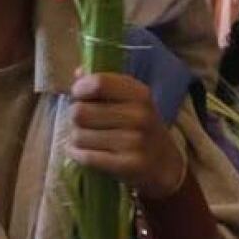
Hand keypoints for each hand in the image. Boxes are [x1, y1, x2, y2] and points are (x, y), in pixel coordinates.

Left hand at [64, 73, 185, 199]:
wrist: (163, 162)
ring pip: (80, 136)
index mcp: (140, 94)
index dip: (80, 89)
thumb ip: (105, 83)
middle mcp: (140, 116)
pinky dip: (77, 154)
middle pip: (81, 111)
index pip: (99, 83)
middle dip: (74, 116)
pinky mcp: (128, 166)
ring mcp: (135, 142)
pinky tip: (79, 151)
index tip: (78, 94)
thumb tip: (78, 72)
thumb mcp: (131, 99)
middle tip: (81, 120)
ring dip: (75, 137)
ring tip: (84, 137)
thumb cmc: (140, 125)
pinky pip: (87, 157)